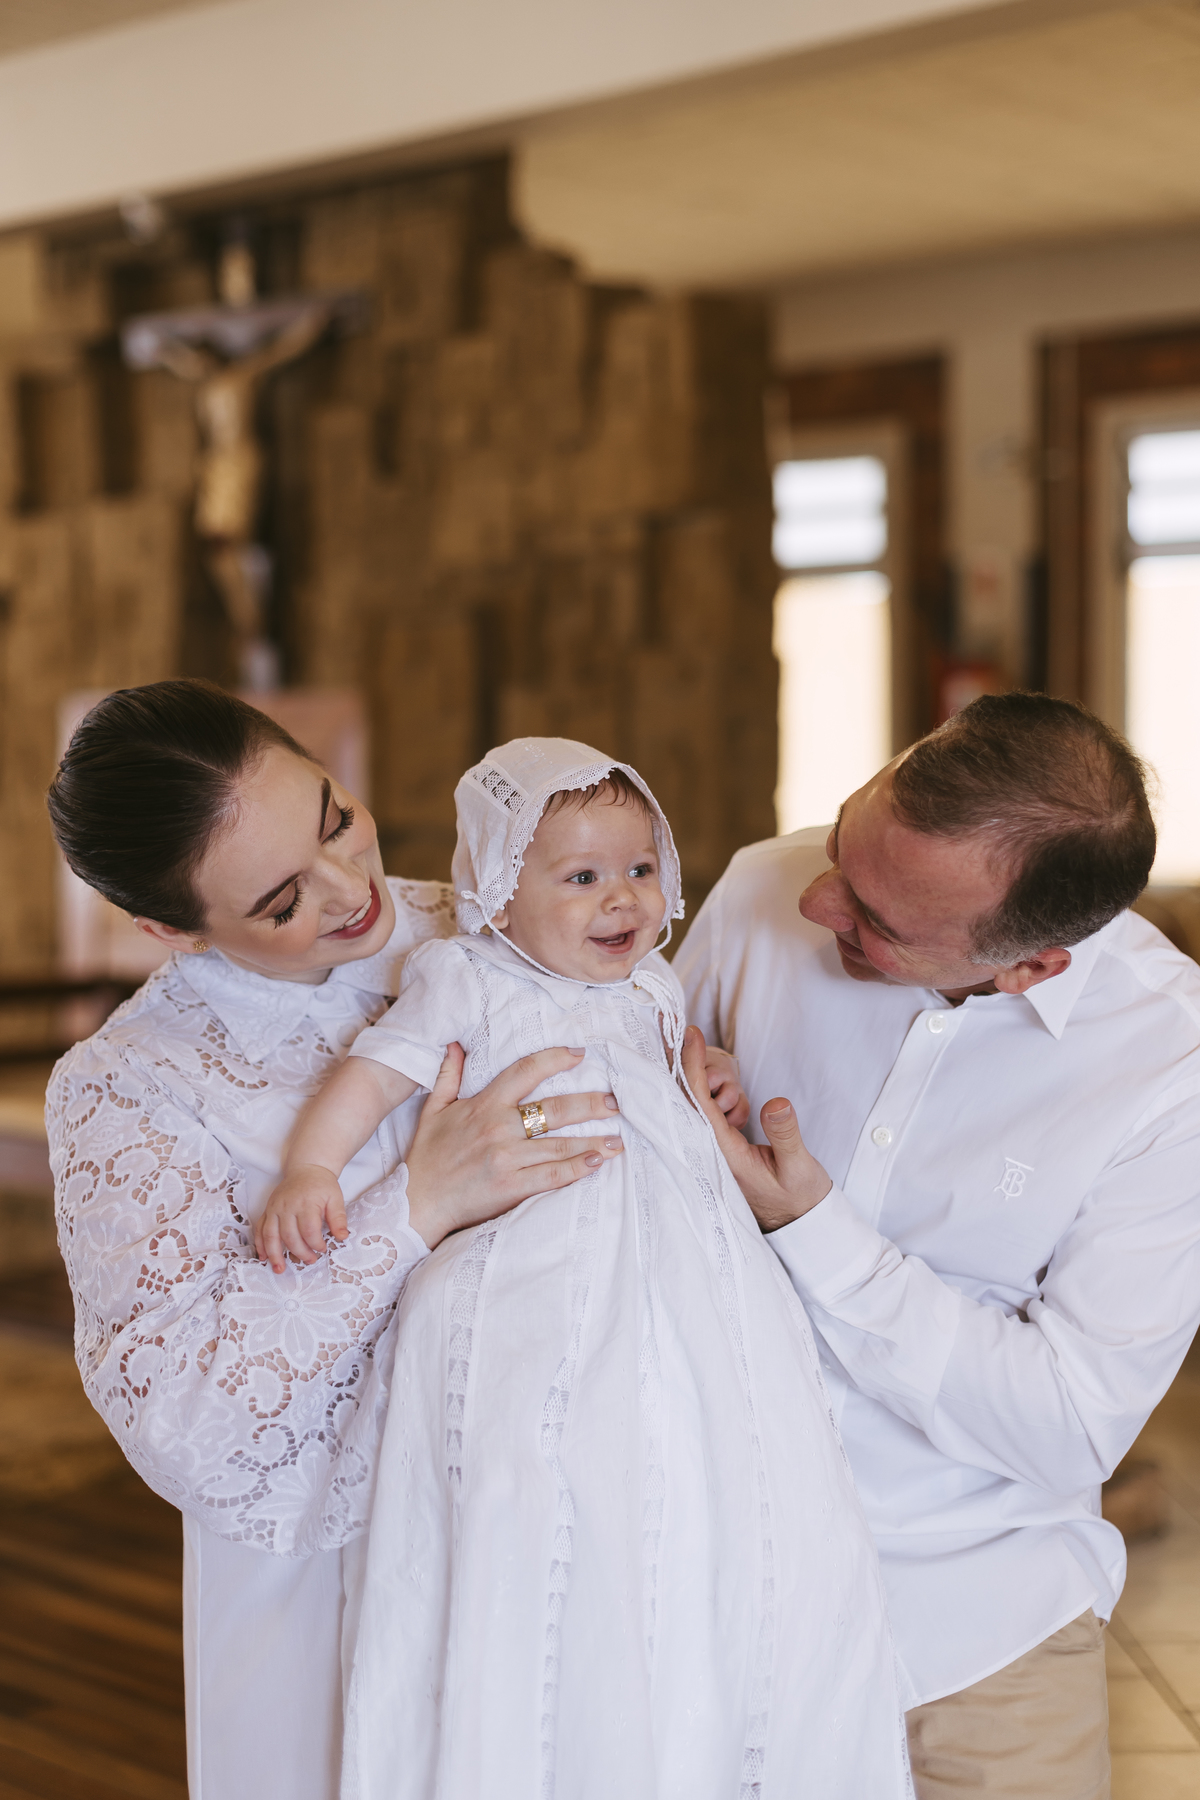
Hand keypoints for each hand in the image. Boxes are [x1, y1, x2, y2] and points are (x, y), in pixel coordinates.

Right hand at [255, 1165, 347, 1271]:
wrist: (306, 1168)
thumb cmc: (322, 1185)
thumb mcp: (336, 1198)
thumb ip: (339, 1218)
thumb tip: (343, 1237)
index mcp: (305, 1203)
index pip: (308, 1230)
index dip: (316, 1244)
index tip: (323, 1249)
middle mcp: (286, 1206)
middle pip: (289, 1235)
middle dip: (299, 1252)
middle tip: (310, 1260)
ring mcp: (274, 1208)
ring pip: (271, 1235)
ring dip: (274, 1254)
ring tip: (280, 1269)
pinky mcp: (267, 1210)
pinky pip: (260, 1229)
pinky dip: (259, 1244)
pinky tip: (263, 1257)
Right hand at [405, 1044, 624, 1249]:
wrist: (416, 1202)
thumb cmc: (426, 1156)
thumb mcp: (433, 1110)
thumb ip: (448, 1076)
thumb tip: (455, 1044)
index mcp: (483, 1105)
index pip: (525, 1072)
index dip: (555, 1059)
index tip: (580, 1054)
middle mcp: (499, 1128)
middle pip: (555, 1108)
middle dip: (590, 1103)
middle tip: (615, 1101)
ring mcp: (507, 1159)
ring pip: (560, 1144)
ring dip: (593, 1140)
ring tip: (618, 1138)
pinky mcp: (512, 1187)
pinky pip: (552, 1176)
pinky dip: (578, 1169)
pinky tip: (598, 1163)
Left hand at [681, 1026, 831, 1232]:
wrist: (799, 1226)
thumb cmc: (800, 1198)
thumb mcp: (799, 1168)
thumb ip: (786, 1136)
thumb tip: (775, 1102)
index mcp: (723, 1155)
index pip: (699, 1103)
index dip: (692, 1066)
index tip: (689, 1034)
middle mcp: (708, 1153)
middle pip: (682, 1101)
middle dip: (674, 1062)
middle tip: (664, 1024)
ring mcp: (710, 1153)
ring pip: (687, 1107)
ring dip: (679, 1072)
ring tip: (669, 1035)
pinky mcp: (716, 1151)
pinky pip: (696, 1115)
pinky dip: (691, 1087)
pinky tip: (686, 1068)